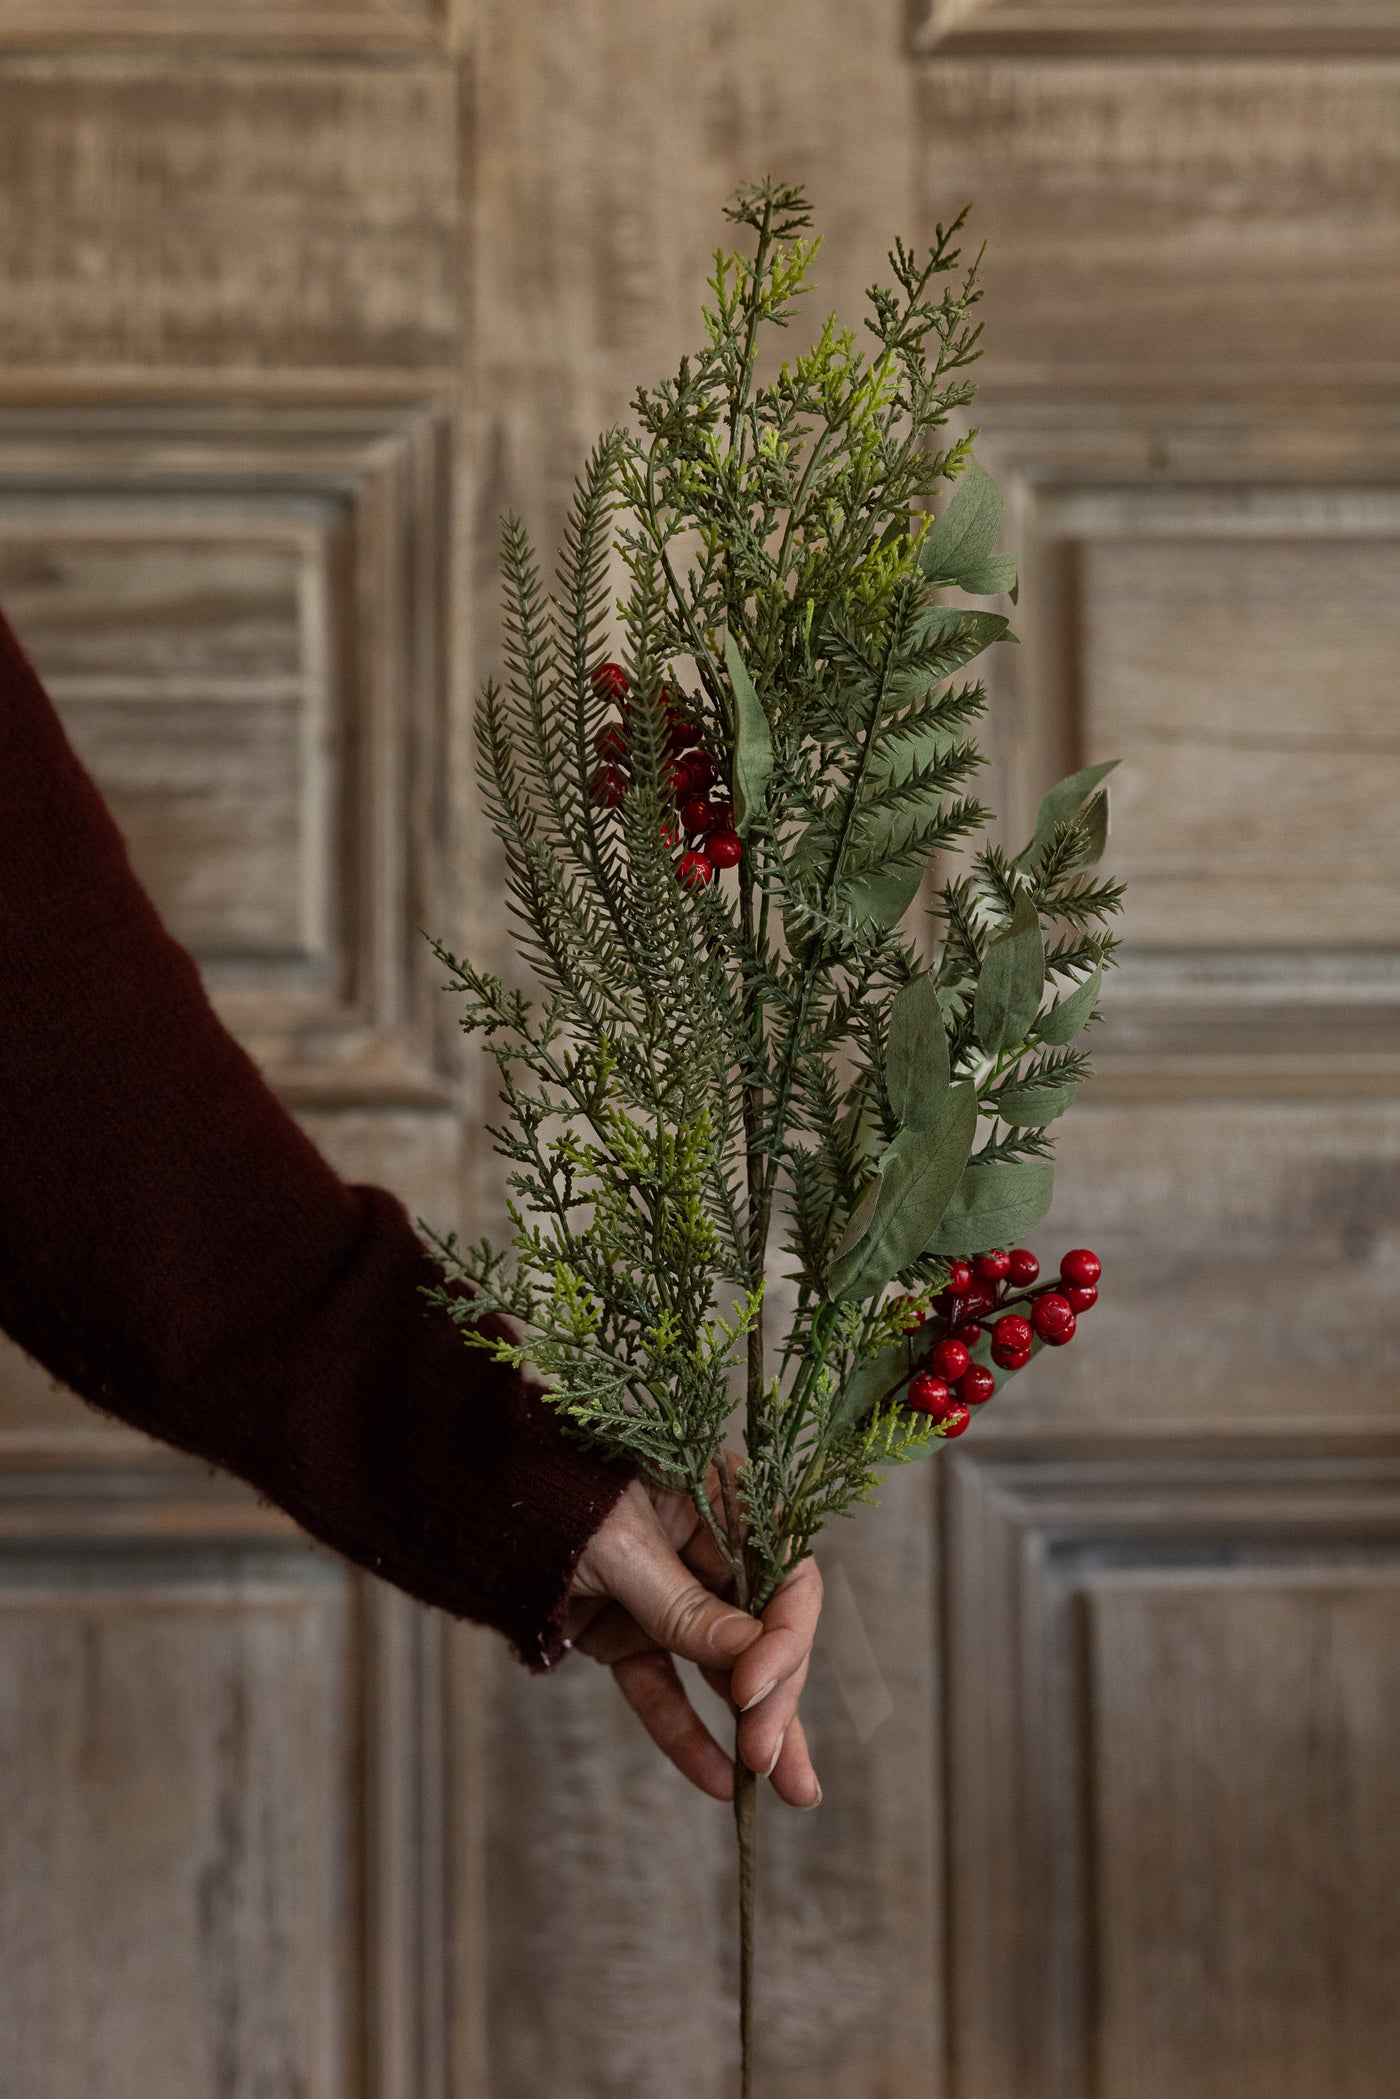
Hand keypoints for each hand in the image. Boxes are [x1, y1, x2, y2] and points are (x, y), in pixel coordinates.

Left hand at [566, 1473, 822, 1808]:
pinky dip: (685, 1733)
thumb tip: (751, 1664)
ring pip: (726, 1674)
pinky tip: (719, 1781)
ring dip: (754, 1731)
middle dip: (772, 1699)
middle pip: (765, 1636)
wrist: (470, 1498)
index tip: (754, 1688)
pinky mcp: (628, 1637)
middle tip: (767, 1760)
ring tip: (792, 1793)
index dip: (784, 1639)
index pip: (786, 1579)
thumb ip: (683, 1605)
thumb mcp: (620, 1545)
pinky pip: (663, 1689)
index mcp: (725, 1505)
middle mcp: (711, 1553)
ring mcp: (670, 1599)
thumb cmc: (551, 1491)